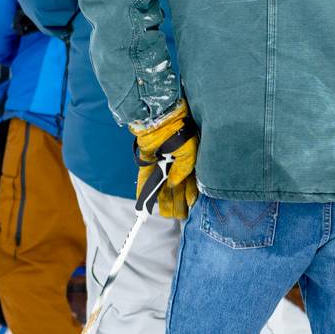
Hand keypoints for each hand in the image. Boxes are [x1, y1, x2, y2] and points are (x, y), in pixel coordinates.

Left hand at [133, 99, 198, 217]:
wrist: (161, 117)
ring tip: (162, 214)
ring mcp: (161, 164)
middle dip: (177, 202)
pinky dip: (144, 191)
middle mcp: (175, 164)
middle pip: (176, 188)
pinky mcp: (148, 161)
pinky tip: (143, 203)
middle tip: (177, 216)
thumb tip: (175, 185)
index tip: (188, 209)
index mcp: (189, 162)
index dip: (190, 197)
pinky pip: (145, 178)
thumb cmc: (180, 132)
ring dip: (161, 199)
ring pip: (161, 186)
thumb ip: (183, 171)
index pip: (191, 184)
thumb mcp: (189, 153)